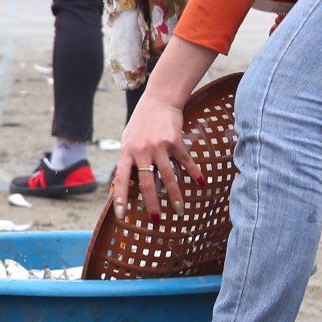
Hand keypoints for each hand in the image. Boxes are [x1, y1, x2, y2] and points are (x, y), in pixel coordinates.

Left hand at [113, 96, 202, 218]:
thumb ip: (127, 160)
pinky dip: (193, 173)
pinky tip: (200, 183)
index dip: (120, 199)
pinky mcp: (175, 141)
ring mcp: (158, 146)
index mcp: (126, 152)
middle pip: (146, 183)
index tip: (122, 216)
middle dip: (152, 204)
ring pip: (167, 176)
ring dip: (175, 196)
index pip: (121, 179)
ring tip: (179, 210)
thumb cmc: (141, 123)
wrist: (159, 100)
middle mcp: (141, 150)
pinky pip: (185, 161)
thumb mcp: (128, 140)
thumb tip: (125, 183)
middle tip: (156, 221)